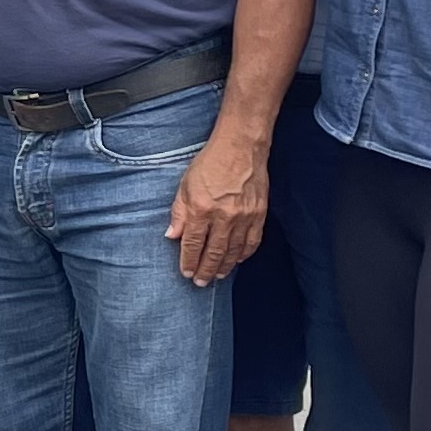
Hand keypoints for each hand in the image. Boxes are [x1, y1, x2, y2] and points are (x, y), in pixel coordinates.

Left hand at [165, 136, 268, 285]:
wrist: (241, 147)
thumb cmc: (210, 162)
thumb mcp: (185, 184)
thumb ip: (179, 212)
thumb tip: (172, 235)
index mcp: (201, 208)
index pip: (193, 244)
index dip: (189, 261)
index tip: (186, 272)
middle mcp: (224, 216)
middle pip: (214, 252)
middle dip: (205, 270)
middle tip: (200, 282)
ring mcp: (244, 216)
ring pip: (234, 251)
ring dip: (224, 266)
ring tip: (217, 275)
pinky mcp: (259, 214)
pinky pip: (252, 241)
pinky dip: (244, 254)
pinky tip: (237, 260)